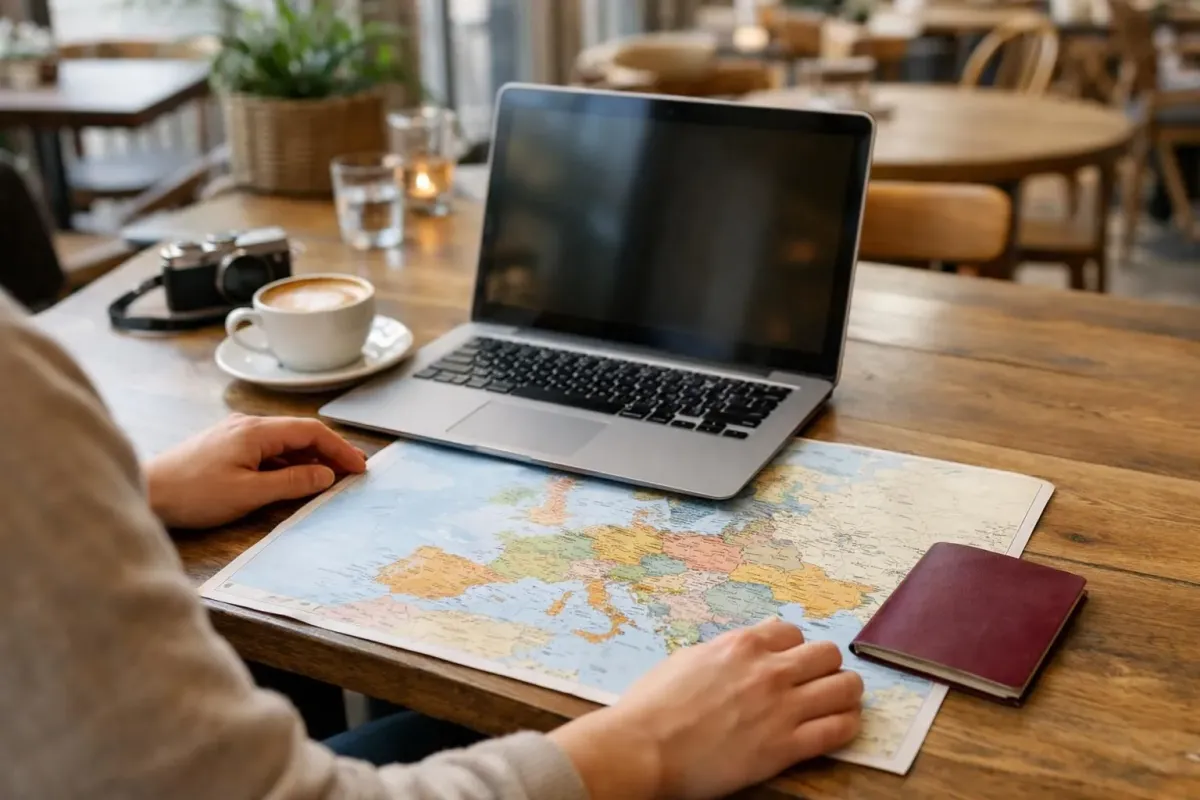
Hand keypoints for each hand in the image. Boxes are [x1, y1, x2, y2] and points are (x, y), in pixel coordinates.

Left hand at [145, 414, 366, 528]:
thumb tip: (326, 475)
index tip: (360, 468)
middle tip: (354, 471)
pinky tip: (296, 478)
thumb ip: (292, 483)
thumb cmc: (192, 494)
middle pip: (300, 434)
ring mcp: (235, 435)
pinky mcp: (225, 447)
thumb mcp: (249, 494)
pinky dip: (288, 462)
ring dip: (310, 458)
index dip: (339, 448)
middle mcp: (247, 425)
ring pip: (284, 442)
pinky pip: (267, 450)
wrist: (145, 492)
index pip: (311, 432)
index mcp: (255, 431)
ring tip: (331, 477)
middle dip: (330, 451)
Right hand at [549, 618, 861, 799]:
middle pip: (828, 654)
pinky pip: (840, 730)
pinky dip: (846, 726)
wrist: (643, 748)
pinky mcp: (786, 747)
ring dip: (844, 694)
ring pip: (846, 687)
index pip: (793, 633)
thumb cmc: (653, 706)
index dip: (793, 649)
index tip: (789, 664)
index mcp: (742, 645)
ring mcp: (781, 708)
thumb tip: (740, 648)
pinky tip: (838, 728)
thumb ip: (723, 651)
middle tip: (816, 683)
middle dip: (825, 667)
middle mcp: (769, 670)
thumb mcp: (687, 659)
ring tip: (835, 704)